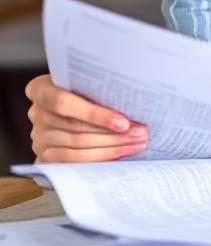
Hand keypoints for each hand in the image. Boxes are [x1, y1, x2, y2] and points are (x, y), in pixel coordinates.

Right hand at [26, 75, 146, 161]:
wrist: (75, 106)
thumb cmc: (88, 91)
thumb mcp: (89, 83)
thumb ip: (100, 90)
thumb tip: (133, 101)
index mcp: (41, 89)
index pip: (63, 102)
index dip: (95, 114)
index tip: (123, 122)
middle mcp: (36, 113)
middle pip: (75, 127)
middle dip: (113, 133)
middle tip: (140, 133)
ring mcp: (38, 136)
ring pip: (77, 146)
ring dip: (112, 147)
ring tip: (137, 143)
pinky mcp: (45, 156)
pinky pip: (73, 161)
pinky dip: (100, 158)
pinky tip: (120, 153)